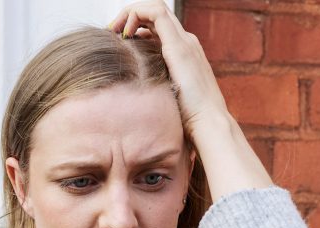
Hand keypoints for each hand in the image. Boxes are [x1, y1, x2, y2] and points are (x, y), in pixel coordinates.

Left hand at [108, 1, 228, 136]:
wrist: (208, 124)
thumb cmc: (189, 120)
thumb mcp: (167, 100)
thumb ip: (156, 91)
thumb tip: (137, 98)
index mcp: (183, 54)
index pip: (158, 28)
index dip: (136, 28)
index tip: (118, 41)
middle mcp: (185, 43)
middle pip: (156, 14)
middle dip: (130, 17)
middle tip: (111, 31)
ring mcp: (184, 42)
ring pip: (155, 8)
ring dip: (131, 12)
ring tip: (114, 28)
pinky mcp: (179, 45)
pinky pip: (156, 13)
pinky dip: (137, 15)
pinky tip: (125, 33)